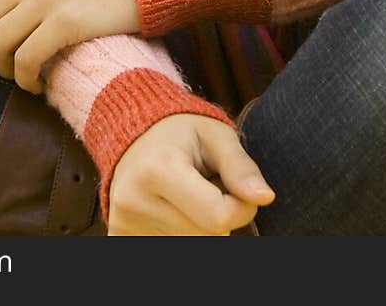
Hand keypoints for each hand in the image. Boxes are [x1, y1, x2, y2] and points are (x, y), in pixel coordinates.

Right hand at [107, 113, 274, 235]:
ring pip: (193, 246)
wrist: (131, 135)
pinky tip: (172, 211)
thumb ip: (240, 167)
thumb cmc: (181, 134)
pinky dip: (181, 234)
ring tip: (187, 197)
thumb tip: (265, 198)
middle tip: (205, 186)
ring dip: (200, 227)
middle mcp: (135, 201)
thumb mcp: (216, 136)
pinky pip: (172, 251)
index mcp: (159, 169)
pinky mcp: (120, 238)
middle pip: (208, 237)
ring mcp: (124, 224)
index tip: (235, 188)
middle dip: (219, 217)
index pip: (219, 218)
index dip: (240, 207)